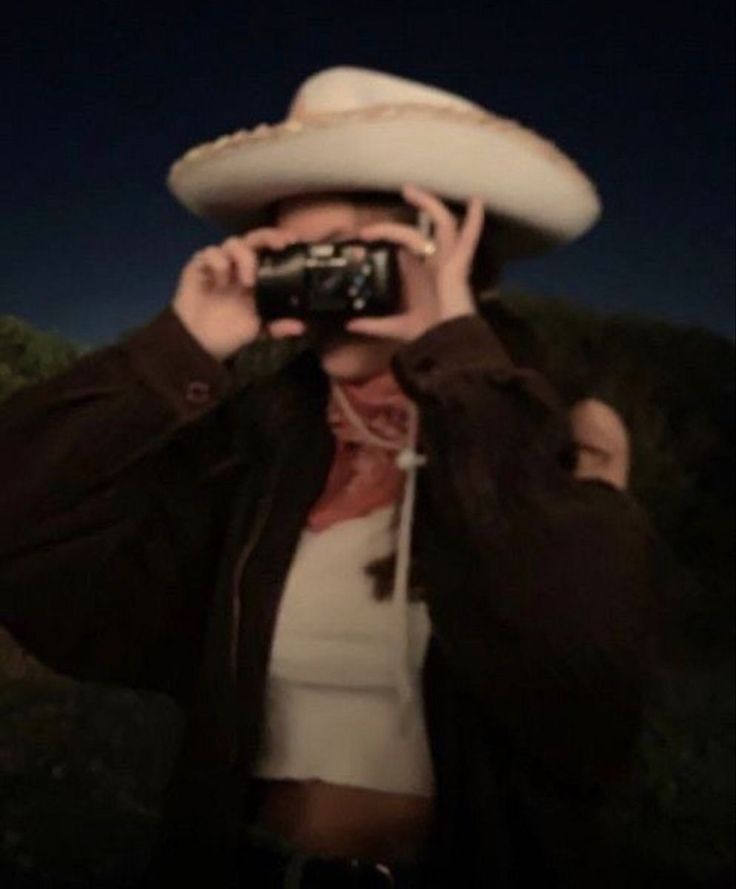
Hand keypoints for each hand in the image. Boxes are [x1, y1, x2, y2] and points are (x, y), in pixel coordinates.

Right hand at [172, 228, 306, 361]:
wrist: (198, 343)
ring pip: (233, 242)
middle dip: (268, 237)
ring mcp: (218, 264)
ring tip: (248, 281)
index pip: (268, 250)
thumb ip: (278, 326)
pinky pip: (209, 253)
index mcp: (254, 276)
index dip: (279, 241)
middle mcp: (237, 266)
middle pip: (253, 239)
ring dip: (244, 257)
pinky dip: (218, 262)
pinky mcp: (198, 266)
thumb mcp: (258, 331)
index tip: (294, 242)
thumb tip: (302, 327)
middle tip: (280, 245)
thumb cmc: (228, 334)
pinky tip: (221, 281)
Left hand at [344, 184, 484, 342]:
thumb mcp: (395, 327)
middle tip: (393, 201)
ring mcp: (447, 261)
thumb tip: (349, 325)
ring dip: (429, 204)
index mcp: (420, 274)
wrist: (448, 344)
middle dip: (406, 215)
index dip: (386, 234)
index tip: (365, 235)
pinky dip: (474, 221)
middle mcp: (434, 263)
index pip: (404, 244)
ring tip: (411, 190)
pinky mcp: (459, 265)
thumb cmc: (428, 334)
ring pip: (441, 224)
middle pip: (420, 230)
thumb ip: (374, 325)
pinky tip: (477, 201)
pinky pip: (468, 239)